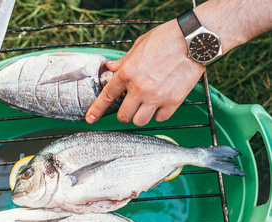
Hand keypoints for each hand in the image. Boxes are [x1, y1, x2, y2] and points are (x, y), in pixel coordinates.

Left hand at [86, 20, 204, 125]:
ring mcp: (156, 97)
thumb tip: (110, 68)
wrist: (194, 40)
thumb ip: (123, 61)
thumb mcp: (138, 46)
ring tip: (147, 106)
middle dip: (124, 114)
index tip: (90, 119)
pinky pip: (160, 118)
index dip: (96, 110)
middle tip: (130, 107)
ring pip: (140, 121)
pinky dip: (159, 114)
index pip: (107, 96)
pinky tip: (162, 103)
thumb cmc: (166, 39)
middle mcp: (139, 88)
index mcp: (127, 73)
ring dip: (141, 116)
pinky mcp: (173, 102)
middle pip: (124, 116)